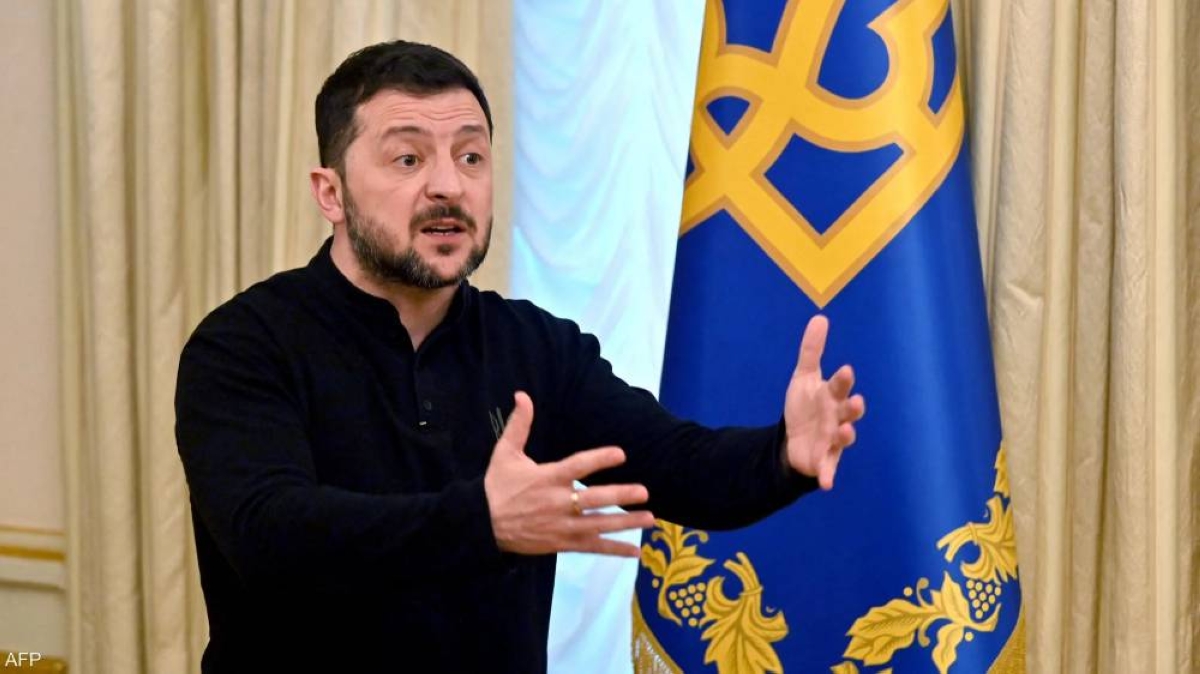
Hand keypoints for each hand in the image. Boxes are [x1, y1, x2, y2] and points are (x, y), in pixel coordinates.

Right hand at [483, 392, 655, 556]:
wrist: (482, 524)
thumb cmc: (496, 486)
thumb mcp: (504, 453)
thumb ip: (519, 425)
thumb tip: (522, 395)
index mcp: (547, 478)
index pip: (577, 466)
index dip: (599, 459)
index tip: (621, 453)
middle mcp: (558, 503)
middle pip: (594, 500)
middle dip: (620, 496)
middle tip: (644, 492)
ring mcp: (562, 526)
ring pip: (598, 525)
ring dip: (625, 523)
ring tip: (650, 519)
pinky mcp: (562, 543)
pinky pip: (592, 547)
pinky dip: (613, 549)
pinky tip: (634, 551)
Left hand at [784, 315, 865, 489]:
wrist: (795, 438)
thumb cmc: (805, 406)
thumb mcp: (804, 377)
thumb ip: (811, 350)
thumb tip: (820, 318)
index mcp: (832, 396)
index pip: (839, 385)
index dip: (842, 380)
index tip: (845, 370)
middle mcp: (837, 417)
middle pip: (848, 411)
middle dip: (852, 407)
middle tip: (855, 402)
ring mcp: (832, 440)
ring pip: (844, 438)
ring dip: (846, 435)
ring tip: (846, 432)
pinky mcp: (824, 460)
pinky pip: (828, 468)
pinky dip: (828, 475)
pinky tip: (826, 483)